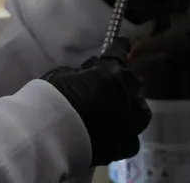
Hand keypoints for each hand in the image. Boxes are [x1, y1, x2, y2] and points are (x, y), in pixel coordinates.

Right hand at [41, 41, 151, 165]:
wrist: (49, 136)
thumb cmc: (51, 99)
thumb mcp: (63, 74)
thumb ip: (82, 72)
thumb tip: (90, 71)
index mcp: (111, 73)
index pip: (119, 52)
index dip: (120, 47)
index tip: (122, 44)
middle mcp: (125, 95)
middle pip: (132, 82)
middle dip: (124, 81)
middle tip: (112, 84)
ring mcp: (128, 122)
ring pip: (141, 112)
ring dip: (132, 108)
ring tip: (122, 110)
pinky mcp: (123, 145)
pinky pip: (131, 139)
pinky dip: (125, 135)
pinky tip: (116, 135)